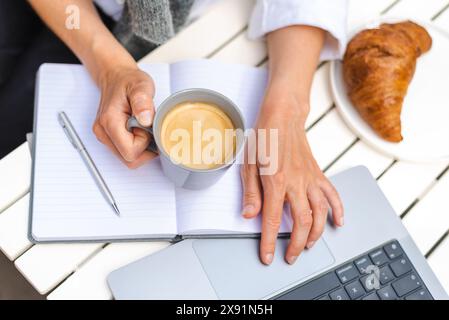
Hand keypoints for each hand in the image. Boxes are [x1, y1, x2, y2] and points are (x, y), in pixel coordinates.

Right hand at [92, 64, 157, 167]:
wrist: (116, 76)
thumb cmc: (128, 81)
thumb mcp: (141, 86)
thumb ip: (143, 102)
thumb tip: (145, 119)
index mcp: (110, 121)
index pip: (130, 152)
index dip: (145, 143)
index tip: (147, 125)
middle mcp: (103, 132)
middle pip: (129, 159)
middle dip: (144, 147)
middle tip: (146, 126)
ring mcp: (104, 136)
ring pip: (128, 158)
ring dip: (141, 146)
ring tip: (142, 126)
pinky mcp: (108, 137)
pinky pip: (126, 151)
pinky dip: (136, 144)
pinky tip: (138, 129)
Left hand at [240, 86, 343, 264]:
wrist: (283, 115)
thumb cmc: (263, 136)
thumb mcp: (248, 164)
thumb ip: (251, 192)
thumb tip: (249, 215)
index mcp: (275, 182)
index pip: (273, 220)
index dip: (270, 242)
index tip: (268, 257)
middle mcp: (296, 183)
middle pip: (302, 222)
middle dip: (297, 245)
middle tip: (291, 257)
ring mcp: (310, 179)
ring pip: (320, 213)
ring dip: (316, 233)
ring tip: (309, 245)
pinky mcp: (318, 173)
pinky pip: (332, 194)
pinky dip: (338, 210)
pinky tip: (337, 222)